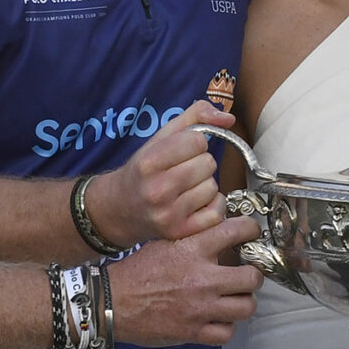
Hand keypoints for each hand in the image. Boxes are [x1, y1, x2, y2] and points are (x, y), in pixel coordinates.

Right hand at [88, 100, 233, 245]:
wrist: (119, 207)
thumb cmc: (144, 169)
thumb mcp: (160, 137)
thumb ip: (196, 117)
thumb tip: (228, 118)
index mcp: (149, 162)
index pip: (198, 141)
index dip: (195, 143)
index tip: (183, 150)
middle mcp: (156, 189)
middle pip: (208, 164)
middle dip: (201, 163)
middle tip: (184, 170)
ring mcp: (167, 214)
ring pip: (212, 187)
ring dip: (205, 185)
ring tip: (187, 187)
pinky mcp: (179, 231)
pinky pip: (216, 212)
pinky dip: (212, 206)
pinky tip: (196, 203)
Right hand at [107, 215, 263, 346]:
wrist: (112, 302)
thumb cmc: (136, 272)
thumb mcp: (164, 243)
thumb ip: (194, 238)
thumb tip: (219, 231)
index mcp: (193, 249)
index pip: (237, 231)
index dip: (251, 230)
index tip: (252, 234)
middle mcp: (202, 278)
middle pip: (252, 277)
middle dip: (253, 275)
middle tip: (247, 275)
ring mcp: (200, 308)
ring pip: (247, 307)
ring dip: (244, 302)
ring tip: (236, 298)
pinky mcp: (194, 332)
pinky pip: (227, 332)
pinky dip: (226, 327)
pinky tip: (219, 319)